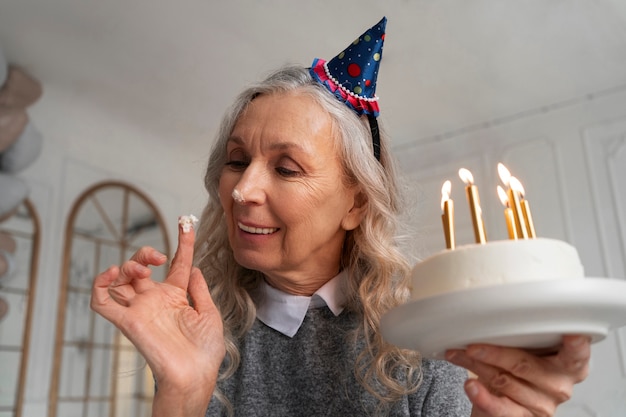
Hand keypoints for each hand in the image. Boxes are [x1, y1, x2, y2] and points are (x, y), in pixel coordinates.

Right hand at [91, 223, 224, 411]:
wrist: (196, 375)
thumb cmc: (205, 350)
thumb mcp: (209, 313)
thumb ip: (199, 288)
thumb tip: (194, 267)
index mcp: (177, 297)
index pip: (178, 263)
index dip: (182, 242)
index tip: (186, 223)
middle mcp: (156, 300)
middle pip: (140, 268)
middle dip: (144, 253)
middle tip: (158, 256)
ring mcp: (140, 309)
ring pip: (119, 280)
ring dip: (126, 266)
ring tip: (141, 268)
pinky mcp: (127, 321)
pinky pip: (102, 303)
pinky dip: (99, 285)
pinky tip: (111, 273)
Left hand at [446, 335, 590, 416]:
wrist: (507, 401)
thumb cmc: (521, 368)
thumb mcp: (529, 350)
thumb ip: (525, 337)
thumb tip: (493, 316)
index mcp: (570, 365)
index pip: (576, 354)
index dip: (575, 345)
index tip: (571, 335)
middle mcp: (559, 385)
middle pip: (525, 365)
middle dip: (494, 353)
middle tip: (472, 345)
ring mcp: (541, 404)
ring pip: (504, 381)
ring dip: (476, 367)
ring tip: (459, 355)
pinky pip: (500, 408)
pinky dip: (482, 396)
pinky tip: (471, 386)